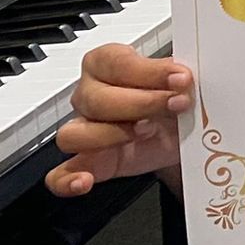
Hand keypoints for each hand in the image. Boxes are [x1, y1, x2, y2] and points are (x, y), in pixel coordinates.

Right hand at [44, 43, 192, 196]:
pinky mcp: (89, 163)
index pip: (115, 63)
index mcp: (109, 63)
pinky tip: (85, 181)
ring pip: (73, 135)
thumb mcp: (180, 81)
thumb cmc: (175, 97)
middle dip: (142, 103)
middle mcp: (90, 95)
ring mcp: (85, 130)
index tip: (180, 78)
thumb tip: (184, 77)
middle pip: (96, 99)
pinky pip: (60, 175)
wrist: (185, 131)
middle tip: (176, 105)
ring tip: (148, 132)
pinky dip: (67, 180)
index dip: (149, 72)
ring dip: (112, 135)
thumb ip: (178, 76)